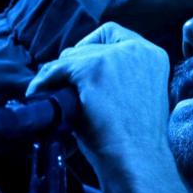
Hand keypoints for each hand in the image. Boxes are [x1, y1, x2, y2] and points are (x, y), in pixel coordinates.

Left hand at [24, 21, 170, 159]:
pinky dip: (44, 81)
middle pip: (91, 43)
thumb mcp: (139, 96)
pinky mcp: (92, 69)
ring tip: (51, 93)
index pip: (115, 35)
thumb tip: (81, 73)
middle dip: (74, 63)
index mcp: (154, 56)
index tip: (83, 64)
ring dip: (59, 74)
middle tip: (64, 85)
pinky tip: (39, 94)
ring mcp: (115, 57)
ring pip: (72, 56)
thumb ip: (123, 77)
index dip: (95, 46)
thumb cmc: (138, 139)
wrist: (137, 157)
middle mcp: (138, 49)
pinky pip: (57, 69)